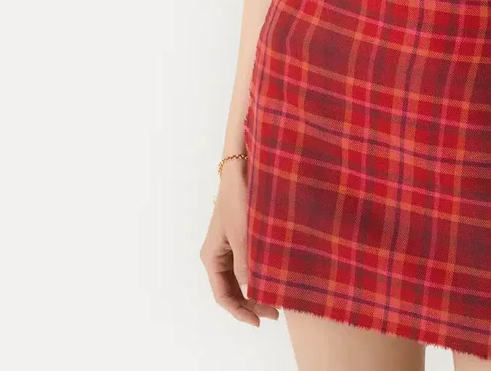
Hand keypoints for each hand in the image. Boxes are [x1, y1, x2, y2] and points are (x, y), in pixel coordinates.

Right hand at [200, 161, 279, 326]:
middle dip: (252, 303)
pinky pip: (250, 263)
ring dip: (258, 290)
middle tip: (276, 313)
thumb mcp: (243, 236)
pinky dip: (261, 274)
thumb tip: (253, 292)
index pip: (222, 295)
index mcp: (211, 256)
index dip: (240, 312)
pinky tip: (276, 277)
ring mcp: (230, 245)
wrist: (244, 167)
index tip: (259, 322)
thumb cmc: (240, 198)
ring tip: (279, 300)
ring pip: (242, 278)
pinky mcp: (243, 236)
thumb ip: (246, 266)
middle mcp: (218, 254)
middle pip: (232, 289)